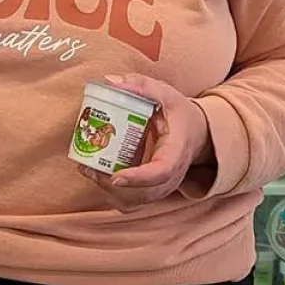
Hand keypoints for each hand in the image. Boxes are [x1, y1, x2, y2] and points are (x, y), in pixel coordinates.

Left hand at [80, 73, 209, 210]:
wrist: (196, 134)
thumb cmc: (179, 114)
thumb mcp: (166, 94)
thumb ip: (141, 85)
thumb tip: (109, 81)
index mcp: (177, 151)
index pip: (161, 172)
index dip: (138, 178)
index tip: (116, 176)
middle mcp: (172, 176)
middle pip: (142, 193)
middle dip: (111, 184)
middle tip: (88, 166)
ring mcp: (162, 188)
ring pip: (134, 201)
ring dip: (107, 190)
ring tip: (88, 168)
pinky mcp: (152, 192)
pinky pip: (130, 202)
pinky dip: (110, 193)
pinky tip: (96, 174)